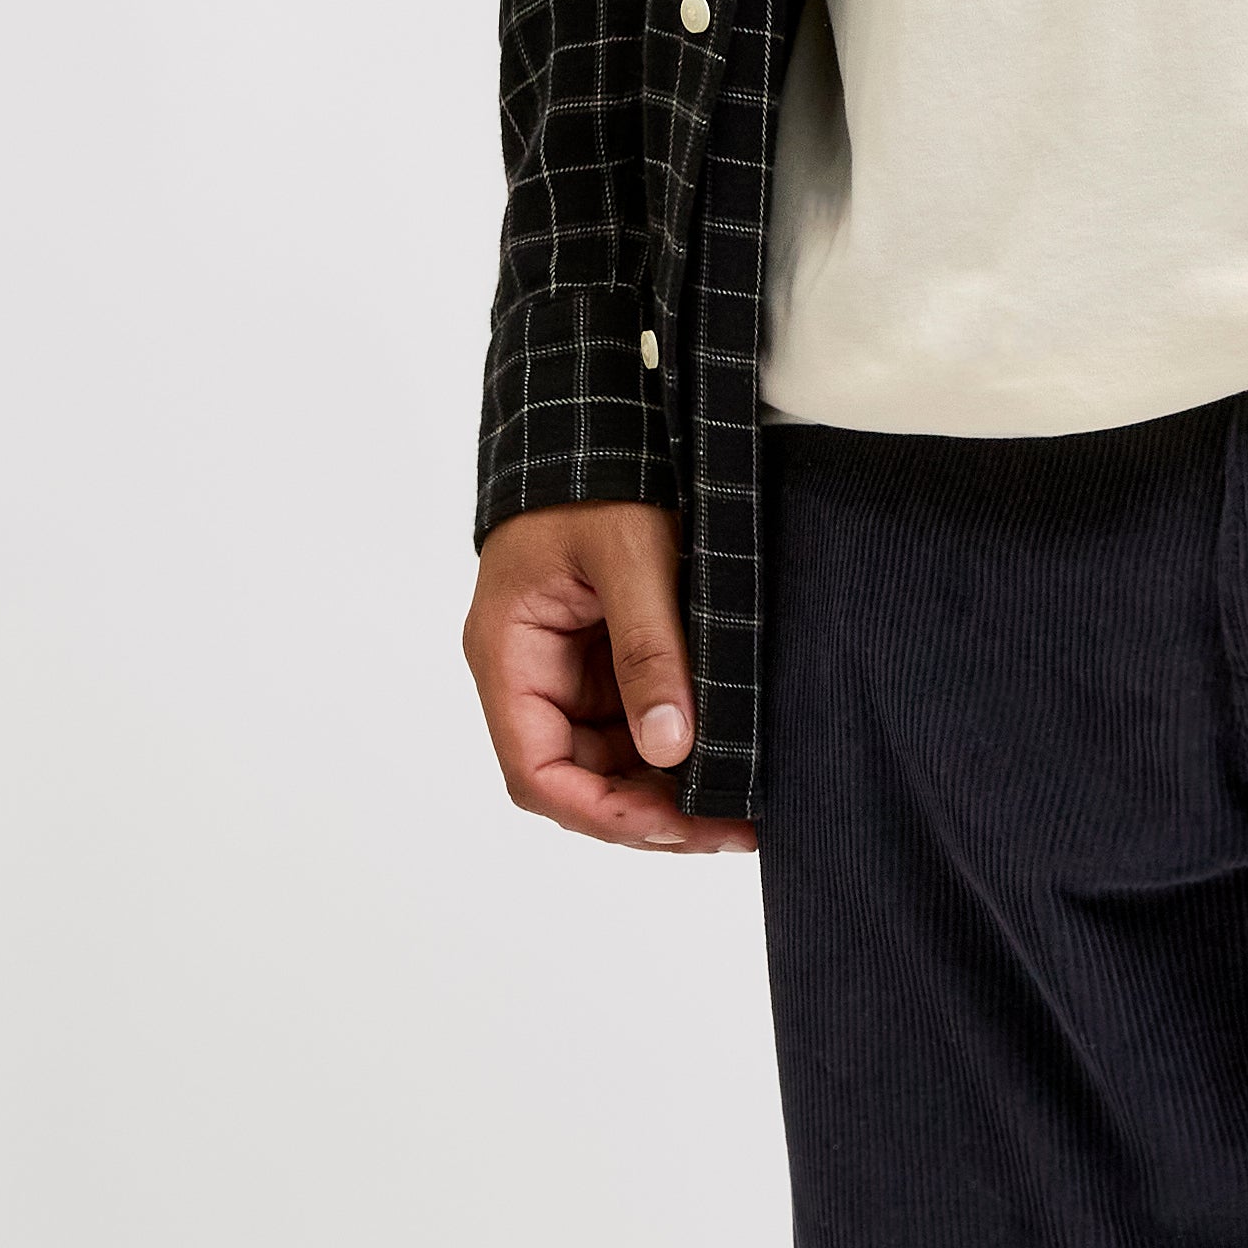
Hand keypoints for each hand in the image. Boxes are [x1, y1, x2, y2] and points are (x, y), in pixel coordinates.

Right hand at [465, 502, 754, 852]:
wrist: (602, 420)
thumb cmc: (601, 474)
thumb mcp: (632, 554)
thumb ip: (649, 649)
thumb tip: (672, 747)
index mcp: (508, 653)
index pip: (536, 770)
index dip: (601, 813)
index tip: (675, 826)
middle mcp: (528, 674)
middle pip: (575, 779)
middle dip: (648, 813)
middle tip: (730, 827)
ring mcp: (567, 670)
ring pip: (607, 762)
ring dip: (665, 791)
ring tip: (739, 807)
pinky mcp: (602, 660)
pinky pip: (632, 725)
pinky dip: (675, 751)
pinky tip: (726, 761)